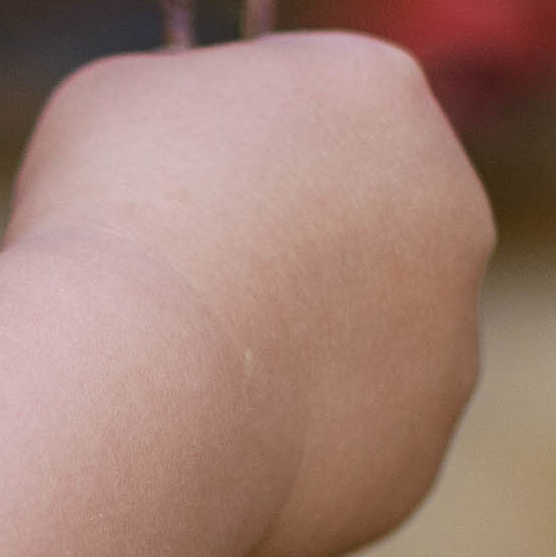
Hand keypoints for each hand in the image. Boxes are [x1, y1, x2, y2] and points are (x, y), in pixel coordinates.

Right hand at [11, 27, 490, 556]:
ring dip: (290, 365)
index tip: (165, 197)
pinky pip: (340, 457)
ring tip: (186, 388)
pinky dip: (281, 461)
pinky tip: (206, 455)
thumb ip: (184, 110)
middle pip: (358, 235)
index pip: (312, 118)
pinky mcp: (412, 462)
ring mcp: (448, 348)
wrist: (128, 384)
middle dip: (286, 262)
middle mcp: (451, 213)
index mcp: (379, 94)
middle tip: (183, 299)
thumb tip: (189, 153)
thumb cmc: (104, 222)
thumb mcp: (117, 103)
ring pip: (359, 355)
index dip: (229, 160)